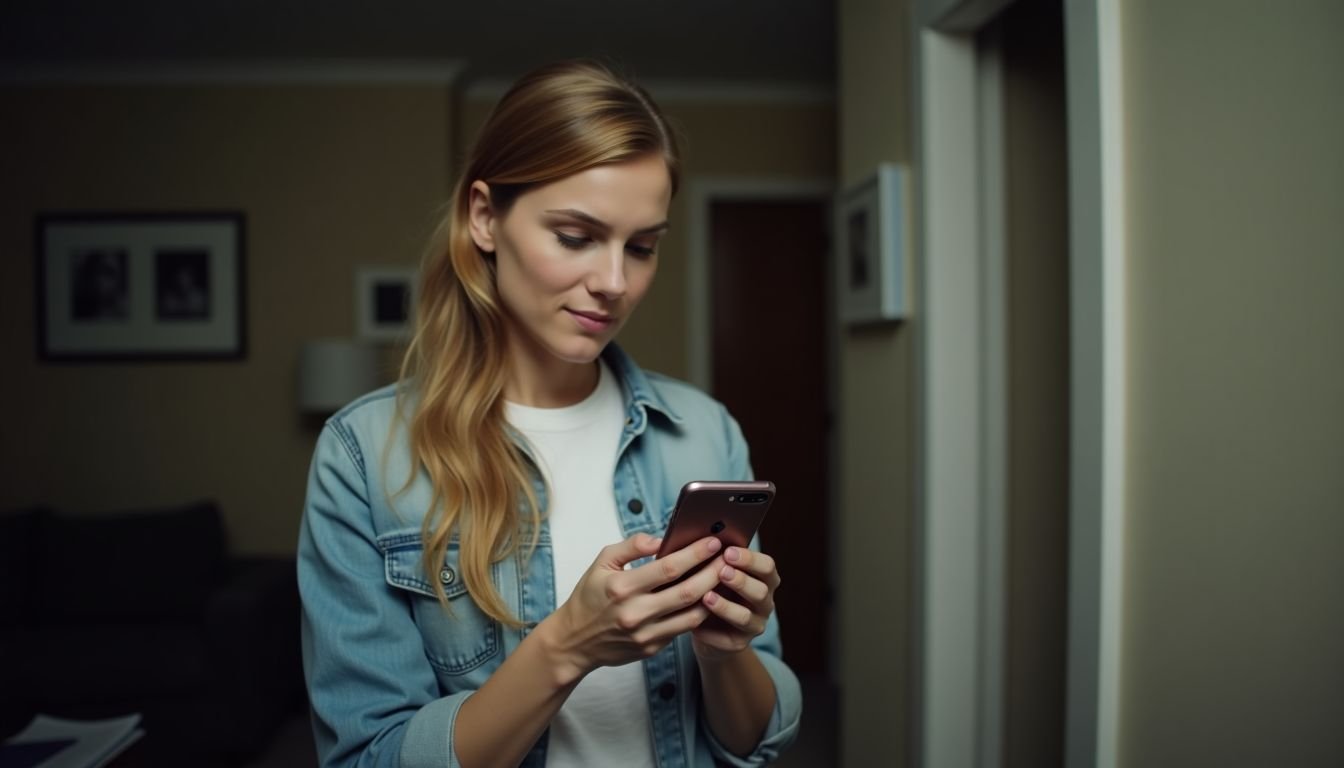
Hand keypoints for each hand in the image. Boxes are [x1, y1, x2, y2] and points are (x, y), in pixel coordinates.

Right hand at [540, 533, 727, 681]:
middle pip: (687, 592)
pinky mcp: (652, 648)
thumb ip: (631, 546)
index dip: (695, 553)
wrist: (574, 641)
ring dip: (713, 595)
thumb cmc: (589, 596)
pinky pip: (683, 629)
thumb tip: (660, 538)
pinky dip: (699, 613)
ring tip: (724, 577)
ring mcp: (645, 634)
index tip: (713, 542)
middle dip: (713, 573)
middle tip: (728, 558)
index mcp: (622, 587)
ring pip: (692, 615)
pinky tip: (708, 597)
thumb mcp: (601, 562)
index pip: (669, 568)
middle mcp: (635, 613)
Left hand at [691, 545, 779, 661]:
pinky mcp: (739, 643)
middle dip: (741, 580)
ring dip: (726, 606)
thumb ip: (715, 558)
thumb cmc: (712, 588)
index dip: (750, 559)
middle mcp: (764, 601)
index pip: (767, 566)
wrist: (707, 625)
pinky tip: (698, 622)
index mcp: (763, 579)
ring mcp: (755, 624)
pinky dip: (712, 631)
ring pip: (746, 616)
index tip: (728, 551)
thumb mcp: (715, 571)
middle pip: (762, 591)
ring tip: (706, 596)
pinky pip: (730, 638)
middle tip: (721, 571)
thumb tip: (702, 541)